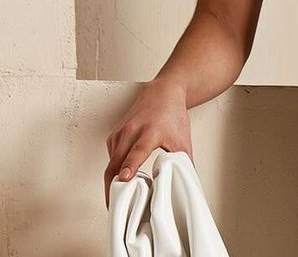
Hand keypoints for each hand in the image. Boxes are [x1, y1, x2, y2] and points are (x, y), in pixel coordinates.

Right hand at [104, 78, 193, 206]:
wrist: (163, 92)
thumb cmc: (173, 115)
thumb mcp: (183, 140)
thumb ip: (184, 163)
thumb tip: (187, 186)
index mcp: (151, 132)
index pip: (137, 151)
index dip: (130, 166)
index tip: (124, 179)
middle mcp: (132, 131)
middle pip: (116, 161)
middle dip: (112, 185)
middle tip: (114, 207)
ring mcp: (121, 132)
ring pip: (111, 162)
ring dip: (112, 180)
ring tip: (119, 198)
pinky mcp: (114, 135)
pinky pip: (111, 157)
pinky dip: (114, 170)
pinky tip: (122, 179)